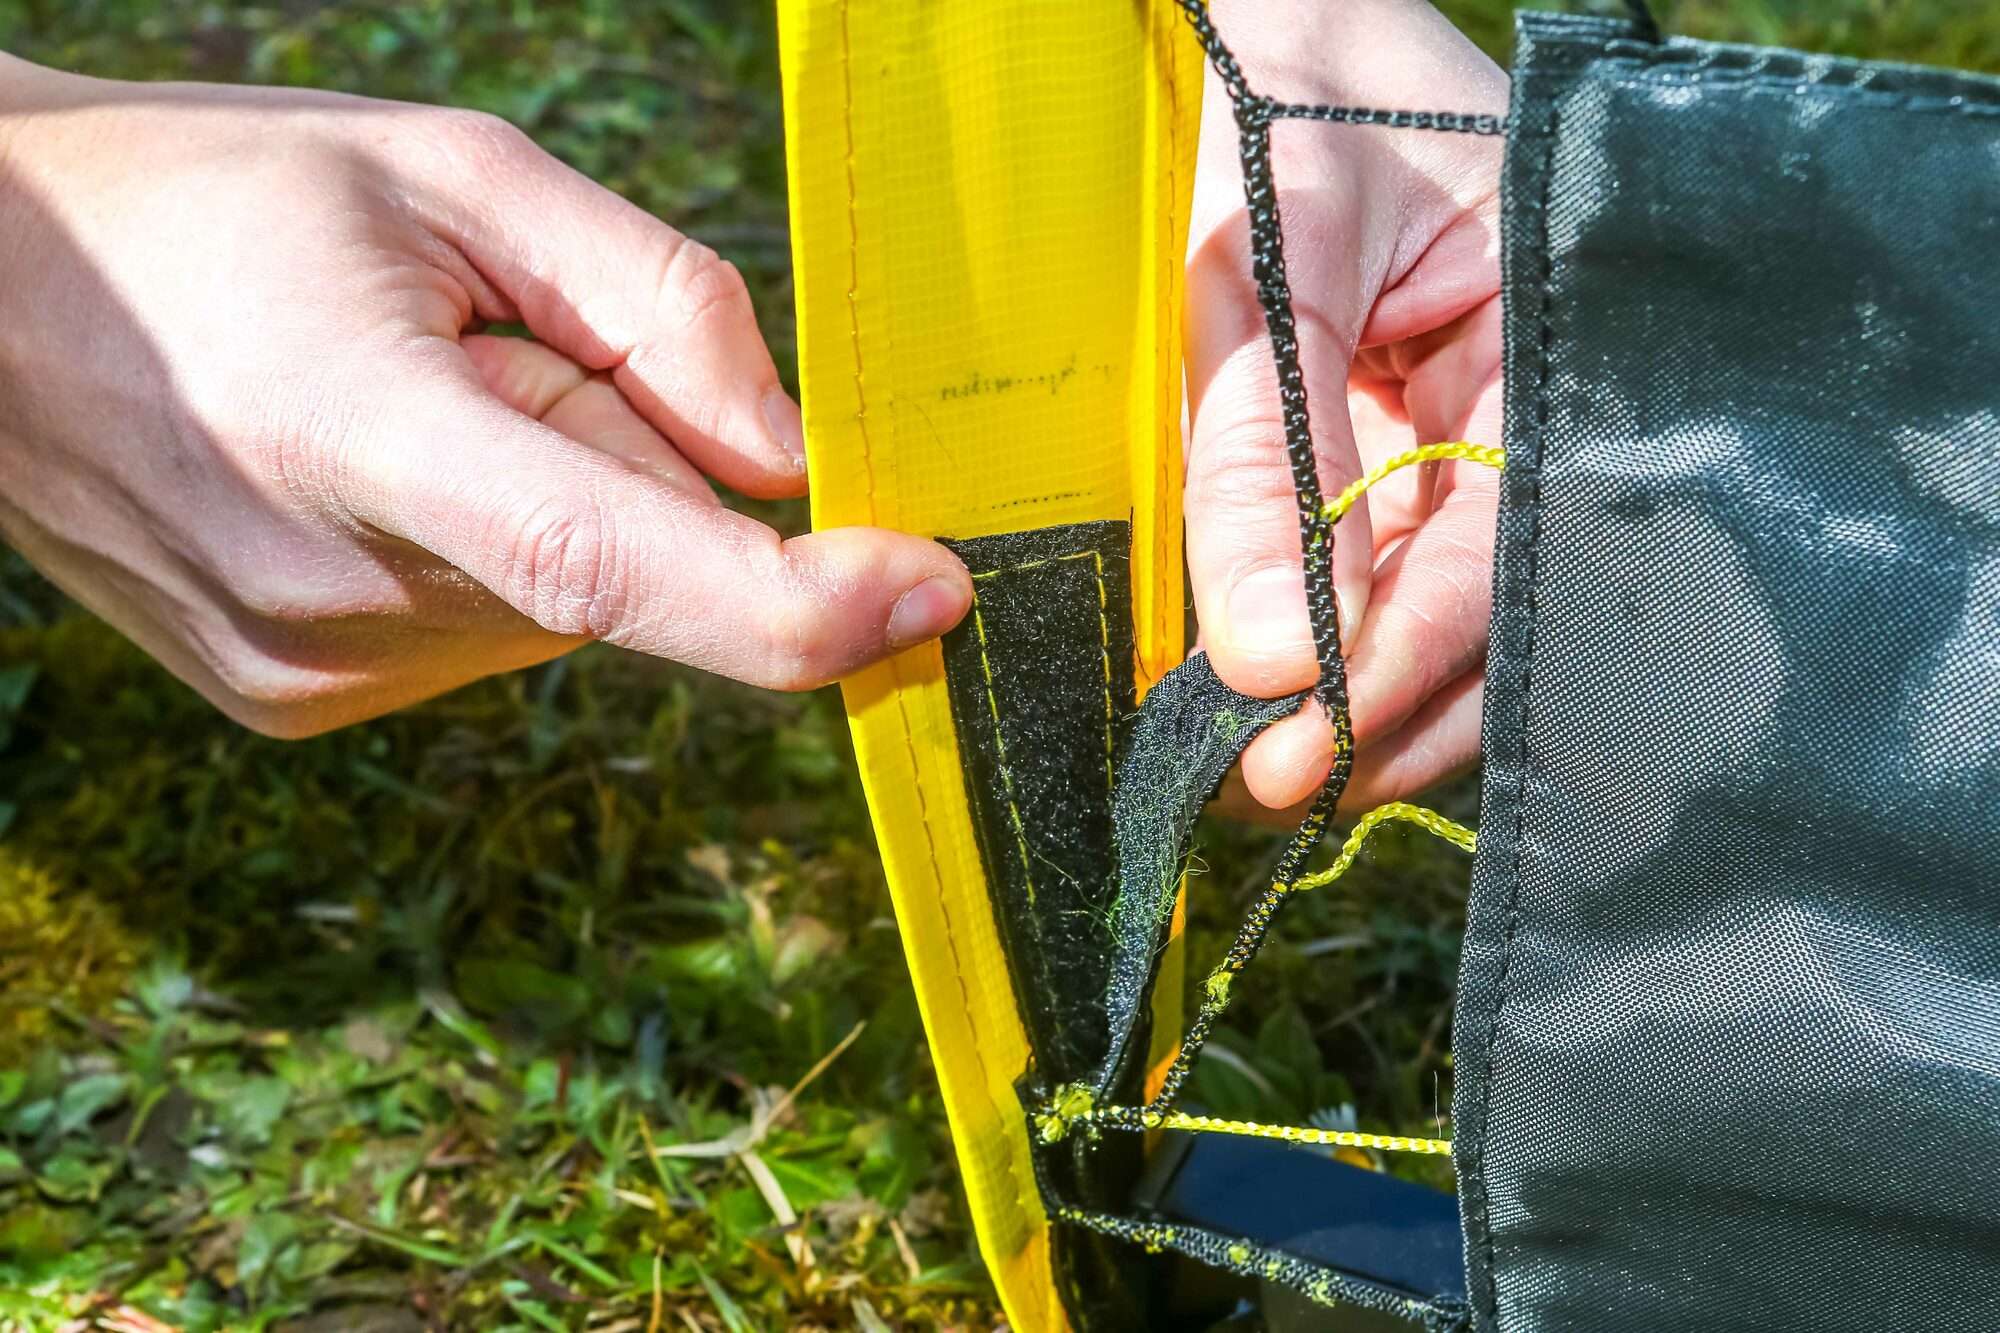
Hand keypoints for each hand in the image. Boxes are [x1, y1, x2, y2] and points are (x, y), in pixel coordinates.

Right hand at [0, 56, 970, 736]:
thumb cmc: (225, 203)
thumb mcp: (455, 176)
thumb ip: (653, 302)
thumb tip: (790, 460)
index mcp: (353, 436)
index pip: (607, 562)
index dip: (792, 606)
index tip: (931, 594)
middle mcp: (330, 594)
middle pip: (622, 570)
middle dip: (636, 468)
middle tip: (509, 359)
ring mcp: (310, 671)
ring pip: (564, 610)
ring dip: (557, 506)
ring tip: (407, 402)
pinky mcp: (300, 701)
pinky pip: (491, 633)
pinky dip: (492, 555)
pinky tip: (376, 471)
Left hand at [1184, 0, 1506, 815]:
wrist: (1266, 18)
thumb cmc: (1293, 90)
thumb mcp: (1276, 253)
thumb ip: (1269, 449)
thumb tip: (1267, 657)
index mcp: (1550, 338)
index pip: (1502, 544)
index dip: (1414, 662)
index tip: (1317, 751)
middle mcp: (1525, 401)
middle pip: (1489, 604)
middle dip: (1393, 714)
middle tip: (1280, 792)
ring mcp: (1465, 426)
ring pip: (1436, 603)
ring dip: (1360, 698)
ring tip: (1270, 775)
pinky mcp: (1399, 441)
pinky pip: (1381, 558)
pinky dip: (1328, 632)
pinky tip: (1278, 692)